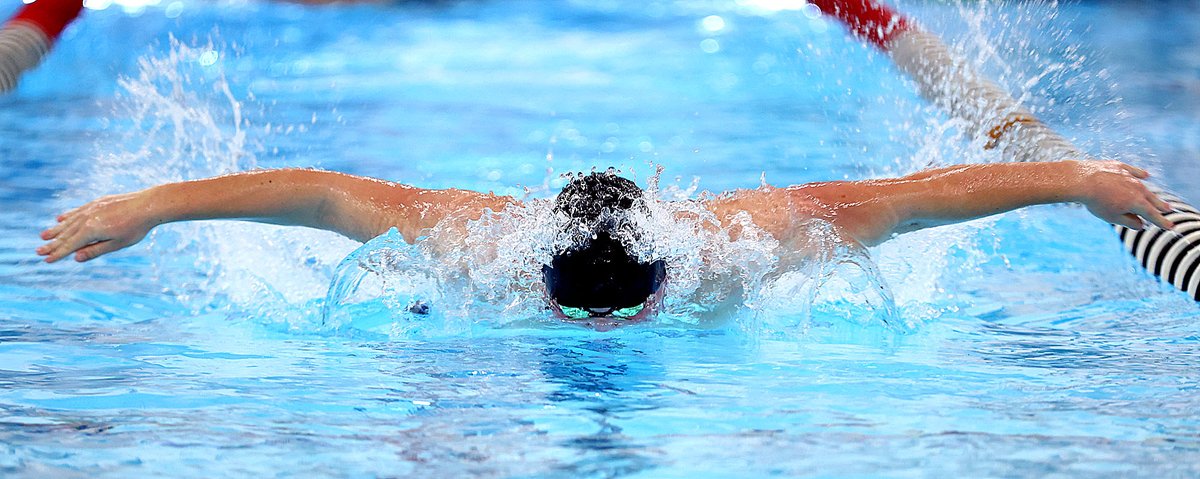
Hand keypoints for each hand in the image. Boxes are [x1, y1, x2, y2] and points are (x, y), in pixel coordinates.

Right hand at [37, 192, 156, 262]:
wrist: (148, 205)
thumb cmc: (135, 228)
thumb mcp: (116, 244)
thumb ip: (95, 250)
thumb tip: (76, 258)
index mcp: (90, 231)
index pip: (70, 246)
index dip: (58, 253)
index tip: (46, 260)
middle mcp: (86, 218)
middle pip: (66, 234)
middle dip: (52, 243)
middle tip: (38, 251)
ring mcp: (91, 208)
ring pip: (69, 221)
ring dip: (56, 229)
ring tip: (44, 235)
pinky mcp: (97, 202)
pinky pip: (77, 211)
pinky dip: (68, 216)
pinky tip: (60, 218)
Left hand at [1074, 160, 1173, 230]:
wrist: (1081, 180)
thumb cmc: (1096, 201)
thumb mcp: (1112, 217)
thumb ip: (1129, 222)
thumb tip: (1140, 224)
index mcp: (1137, 202)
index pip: (1153, 215)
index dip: (1162, 222)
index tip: (1170, 226)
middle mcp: (1137, 188)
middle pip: (1152, 199)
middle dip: (1160, 206)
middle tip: (1168, 210)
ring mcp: (1129, 176)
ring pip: (1143, 186)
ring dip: (1149, 193)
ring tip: (1155, 198)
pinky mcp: (1119, 167)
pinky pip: (1133, 171)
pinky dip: (1140, 174)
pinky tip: (1145, 175)